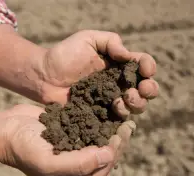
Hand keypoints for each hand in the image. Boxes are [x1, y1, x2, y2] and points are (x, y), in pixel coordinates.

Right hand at [0, 104, 135, 175]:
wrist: (7, 130)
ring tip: (124, 118)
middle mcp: (76, 163)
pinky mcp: (70, 131)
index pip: (101, 170)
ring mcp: (74, 146)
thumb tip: (107, 156)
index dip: (114, 154)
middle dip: (117, 142)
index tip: (121, 136)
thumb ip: (78, 164)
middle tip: (128, 126)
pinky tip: (109, 110)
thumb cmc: (23, 149)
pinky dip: (100, 120)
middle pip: (104, 155)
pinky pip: (89, 127)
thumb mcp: (49, 164)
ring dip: (111, 130)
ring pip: (99, 140)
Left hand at [36, 30, 158, 117]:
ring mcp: (111, 99)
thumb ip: (111, 42)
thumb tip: (128, 56)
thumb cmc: (64, 54)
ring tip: (125, 98)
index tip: (145, 69)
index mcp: (119, 64)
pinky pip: (119, 117)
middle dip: (149, 89)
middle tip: (140, 89)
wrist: (44, 76)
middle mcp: (119, 82)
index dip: (149, 67)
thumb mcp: (88, 39)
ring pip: (136, 105)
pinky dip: (123, 114)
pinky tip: (115, 107)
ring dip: (138, 103)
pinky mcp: (101, 113)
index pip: (143, 65)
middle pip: (146, 89)